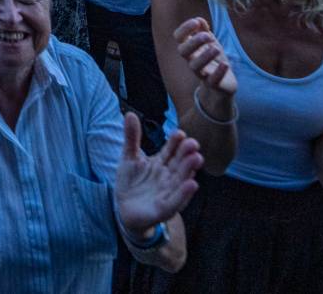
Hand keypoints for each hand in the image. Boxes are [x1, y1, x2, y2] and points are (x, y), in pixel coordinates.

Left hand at [113, 113, 201, 234]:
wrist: (125, 209)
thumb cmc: (131, 182)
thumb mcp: (129, 157)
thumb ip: (132, 137)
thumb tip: (130, 113)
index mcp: (161, 163)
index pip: (170, 150)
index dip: (175, 142)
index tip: (180, 133)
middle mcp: (169, 176)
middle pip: (179, 164)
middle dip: (187, 154)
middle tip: (194, 144)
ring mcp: (168, 192)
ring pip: (181, 180)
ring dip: (189, 170)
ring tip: (197, 159)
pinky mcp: (164, 209)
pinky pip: (176, 201)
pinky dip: (184, 193)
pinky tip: (192, 184)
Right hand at [172, 17, 237, 101]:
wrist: (223, 83)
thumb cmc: (214, 59)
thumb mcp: (211, 43)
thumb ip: (204, 31)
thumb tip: (199, 20)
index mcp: (190, 48)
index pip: (179, 37)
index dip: (184, 29)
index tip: (196, 22)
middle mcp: (191, 60)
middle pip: (183, 51)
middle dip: (193, 42)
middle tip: (208, 36)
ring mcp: (201, 73)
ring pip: (195, 67)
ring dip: (204, 56)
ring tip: (217, 48)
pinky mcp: (213, 84)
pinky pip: (212, 80)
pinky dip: (218, 72)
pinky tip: (226, 64)